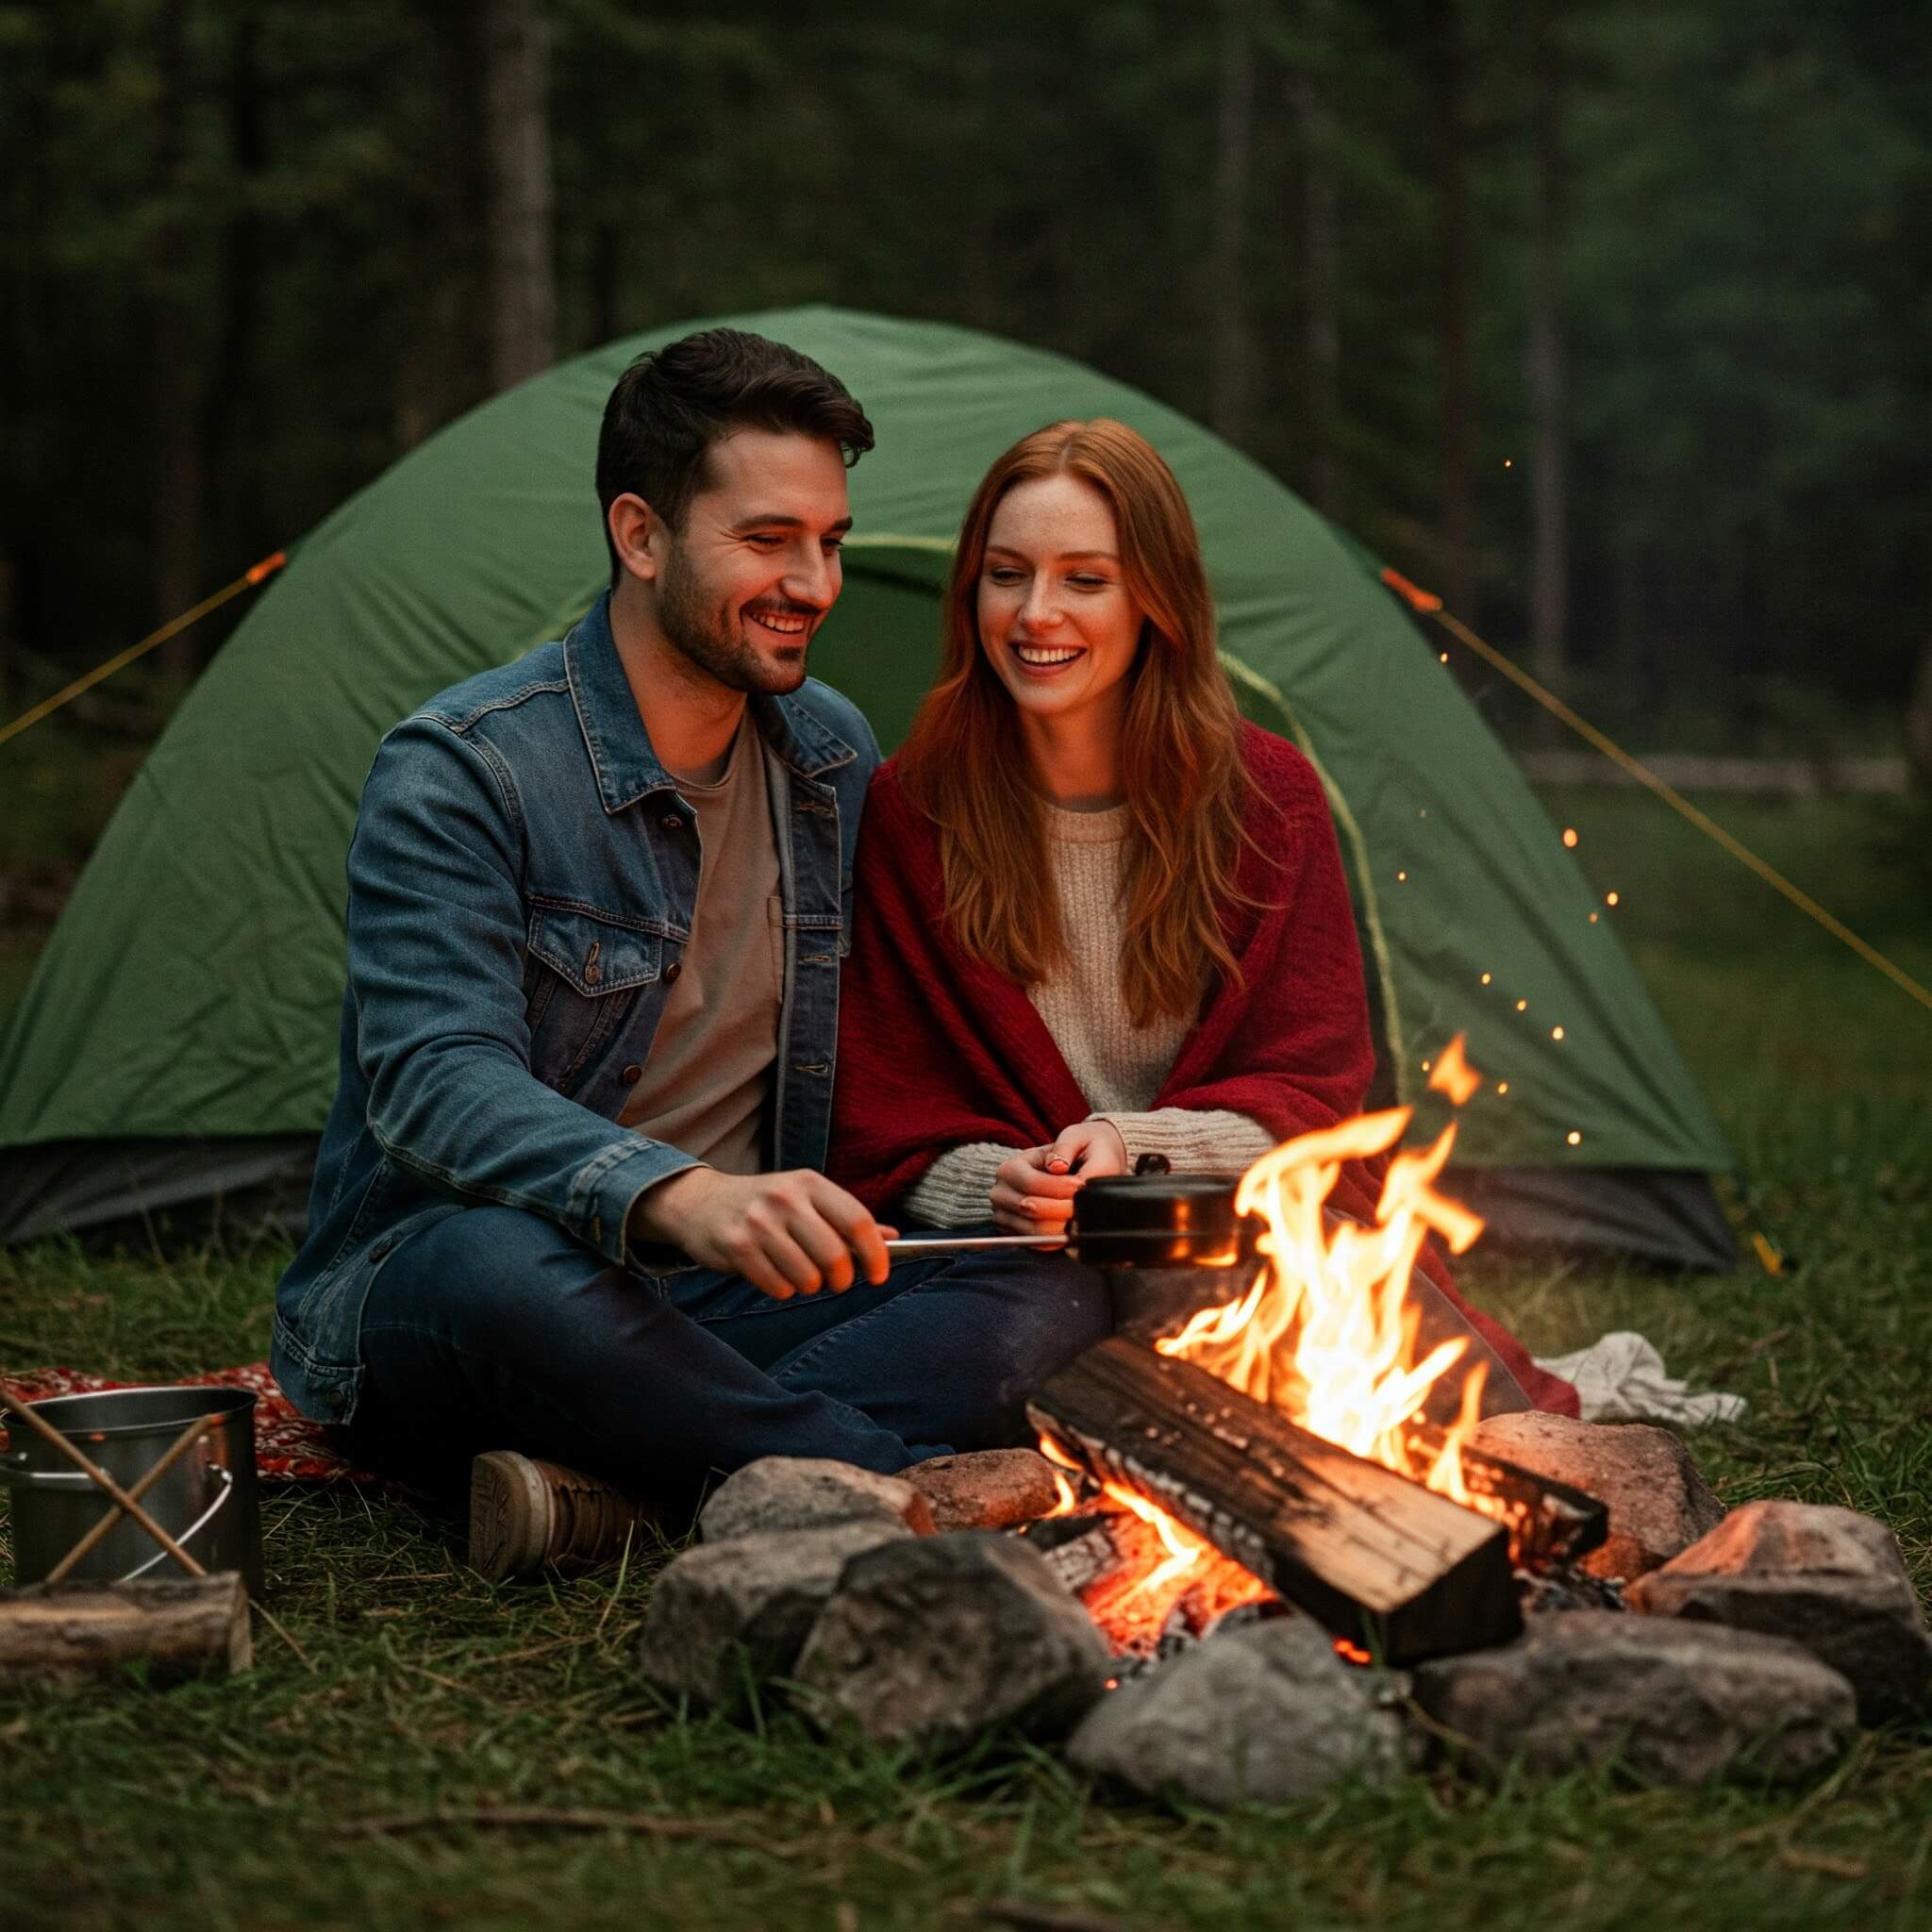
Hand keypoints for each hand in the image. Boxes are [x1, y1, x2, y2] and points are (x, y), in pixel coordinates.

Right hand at [629, 1167, 896, 1300]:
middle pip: (835, 1255)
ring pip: (806, 1277)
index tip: (879, 1275)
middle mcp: (786, 1198)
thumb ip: (847, 1219)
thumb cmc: (765, 1205)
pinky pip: (777, 1287)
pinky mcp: (736, 1247)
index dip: (875, 1254)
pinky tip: (773, 1274)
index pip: (857, 1221)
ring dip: (808, 1286)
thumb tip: (892, 1238)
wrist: (700, 1202)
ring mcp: (759, 1222)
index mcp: (810, 1183)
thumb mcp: (806, 1199)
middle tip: (835, 1281)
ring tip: (797, 1273)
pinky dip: (782, 1290)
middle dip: (841, 1279)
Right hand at [988, 1121, 1128, 1234]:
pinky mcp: (1014, 1233)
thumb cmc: (1074, 1153)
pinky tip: (1069, 1230)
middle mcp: (1001, 1192)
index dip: (1060, 1188)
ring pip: (1033, 1230)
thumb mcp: (1075, 1138)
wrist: (1073, 1166)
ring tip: (1079, 1218)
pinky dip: (1055, 1240)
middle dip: (1062, 1210)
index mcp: (1011, 1168)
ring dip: (1061, 1227)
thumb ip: (1067, 1148)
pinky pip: (1035, 1244)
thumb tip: (1057, 1166)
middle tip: (1083, 1207)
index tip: (1081, 1188)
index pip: (1032, 1183)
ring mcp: (1004, 1215)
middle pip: (1030, 1208)